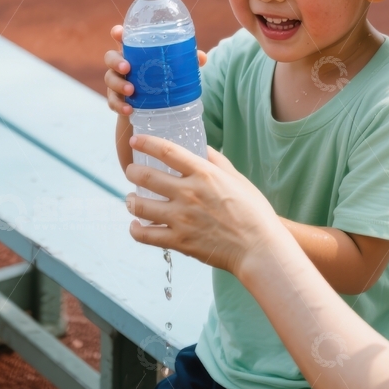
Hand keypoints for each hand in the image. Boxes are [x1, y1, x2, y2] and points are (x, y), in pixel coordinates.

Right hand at [104, 25, 207, 116]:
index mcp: (134, 52)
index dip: (118, 33)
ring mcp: (117, 82)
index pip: (121, 38)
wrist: (151, 108)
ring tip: (131, 90)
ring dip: (119, 84)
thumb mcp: (173, 69)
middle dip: (116, 61)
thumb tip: (201, 57)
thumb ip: (186, 61)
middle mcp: (122, 64)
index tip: (119, 33)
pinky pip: (113, 101)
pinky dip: (120, 105)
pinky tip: (129, 109)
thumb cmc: (161, 79)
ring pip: (109, 79)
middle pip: (110, 57)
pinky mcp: (117, 100)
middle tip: (127, 67)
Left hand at [126, 134, 281, 278]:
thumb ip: (217, 161)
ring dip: (131, 200)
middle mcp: (188, 193)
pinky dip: (136, 230)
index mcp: (203, 174)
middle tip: (131, 171)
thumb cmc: (253, 212)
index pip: (167, 151)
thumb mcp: (237, 178)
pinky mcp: (179, 241)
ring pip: (140, 206)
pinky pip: (146, 235)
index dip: (146, 143)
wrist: (258, 248)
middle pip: (146, 176)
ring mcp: (181, 218)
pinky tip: (136, 226)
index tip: (135, 140)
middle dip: (132, 171)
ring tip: (131, 199)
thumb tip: (203, 149)